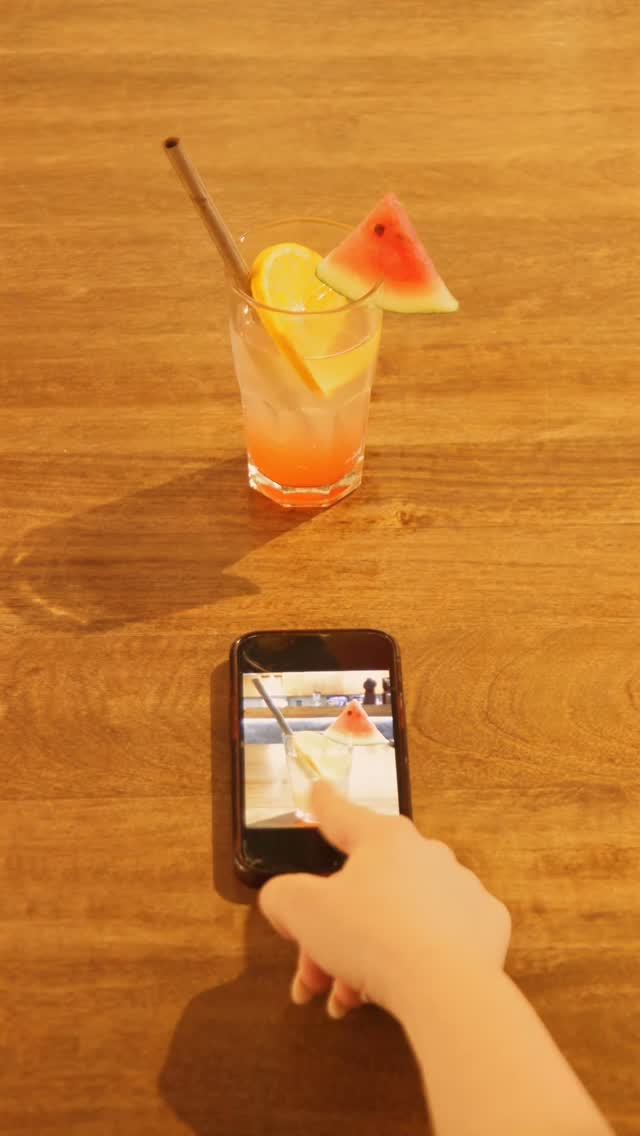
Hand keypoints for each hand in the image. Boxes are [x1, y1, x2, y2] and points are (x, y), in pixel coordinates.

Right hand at [259, 781, 510, 1020]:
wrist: (446, 988)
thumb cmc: (372, 938)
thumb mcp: (303, 912)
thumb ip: (283, 896)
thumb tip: (285, 899)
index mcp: (383, 838)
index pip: (342, 814)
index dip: (322, 804)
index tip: (319, 789)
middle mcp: (425, 853)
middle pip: (363, 887)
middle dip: (330, 933)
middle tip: (312, 975)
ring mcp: (461, 888)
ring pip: (397, 918)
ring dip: (364, 956)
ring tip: (345, 1000)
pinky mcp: (484, 926)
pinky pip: (438, 938)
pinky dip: (414, 959)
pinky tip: (395, 988)